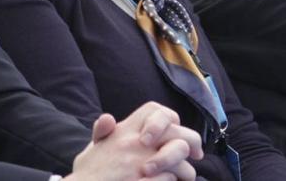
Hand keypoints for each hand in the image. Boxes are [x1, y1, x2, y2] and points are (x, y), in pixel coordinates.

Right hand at [66, 102, 202, 180]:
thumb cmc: (88, 174)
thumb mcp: (92, 149)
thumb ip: (103, 132)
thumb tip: (107, 119)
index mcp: (124, 131)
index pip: (156, 111)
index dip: (170, 120)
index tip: (176, 132)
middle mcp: (136, 144)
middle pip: (178, 135)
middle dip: (192, 145)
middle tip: (196, 154)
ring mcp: (142, 164)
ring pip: (180, 161)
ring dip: (186, 171)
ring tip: (185, 177)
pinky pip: (171, 179)